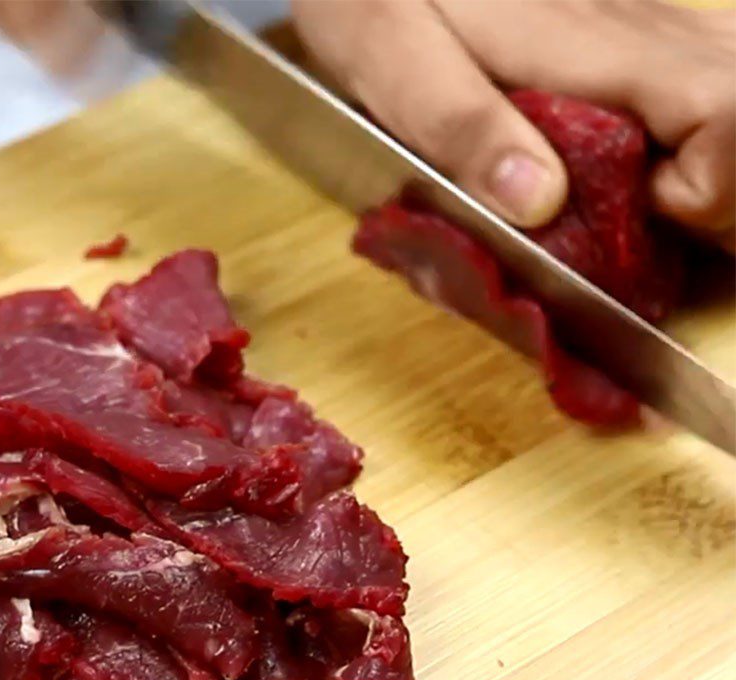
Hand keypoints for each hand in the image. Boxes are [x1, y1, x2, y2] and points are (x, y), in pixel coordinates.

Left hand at [292, 0, 735, 250]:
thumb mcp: (395, 60)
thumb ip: (462, 127)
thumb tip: (539, 200)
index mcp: (589, 45)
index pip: (722, 112)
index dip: (712, 190)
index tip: (643, 224)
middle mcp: (635, 29)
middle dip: (723, 193)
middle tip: (657, 235)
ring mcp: (636, 26)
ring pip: (725, 91)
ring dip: (710, 168)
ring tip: (654, 215)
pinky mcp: (621, 34)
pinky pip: (692, 84)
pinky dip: (688, 143)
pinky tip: (640, 174)